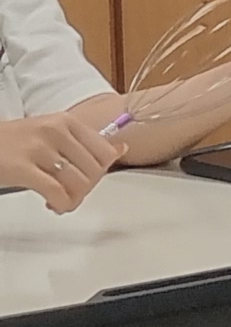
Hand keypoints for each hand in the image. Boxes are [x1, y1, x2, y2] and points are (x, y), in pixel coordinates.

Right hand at [0, 101, 118, 213]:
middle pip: (94, 169)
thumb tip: (121, 149)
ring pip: (79, 182)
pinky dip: (62, 204)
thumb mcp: (51, 133)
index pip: (105, 151)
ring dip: (74, 199)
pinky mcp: (22, 168)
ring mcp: (38, 149)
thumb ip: (83, 142)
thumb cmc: (12, 142)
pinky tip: (53, 205)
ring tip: (62, 202)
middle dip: (87, 189)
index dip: (101, 172)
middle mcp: (55, 131)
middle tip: (72, 195)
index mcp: (66, 121)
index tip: (88, 180)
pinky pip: (57, 192)